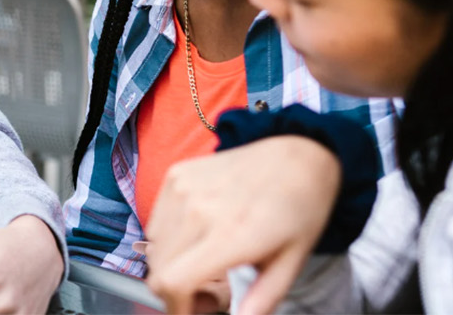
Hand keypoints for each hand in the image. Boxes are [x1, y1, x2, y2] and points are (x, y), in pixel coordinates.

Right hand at [145, 136, 339, 314]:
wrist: (298, 153)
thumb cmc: (299, 209)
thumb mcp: (290, 263)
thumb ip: (261, 301)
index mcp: (230, 234)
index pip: (172, 282)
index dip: (176, 308)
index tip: (194, 311)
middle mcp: (198, 209)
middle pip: (158, 271)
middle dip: (178, 291)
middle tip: (210, 286)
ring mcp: (182, 188)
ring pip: (153, 248)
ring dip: (172, 264)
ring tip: (206, 258)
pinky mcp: (176, 175)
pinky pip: (156, 222)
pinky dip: (170, 237)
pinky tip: (200, 232)